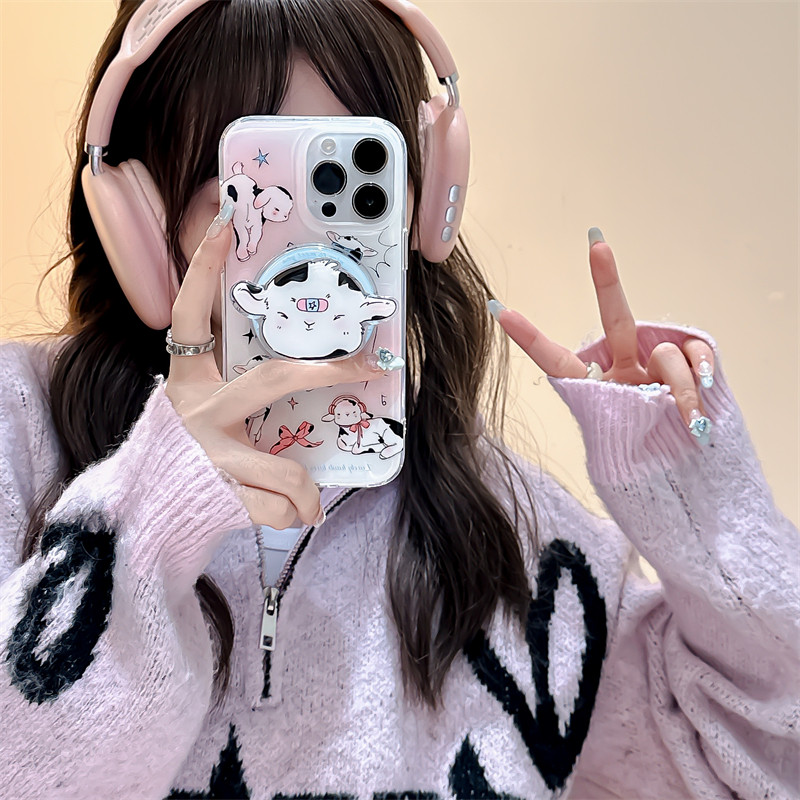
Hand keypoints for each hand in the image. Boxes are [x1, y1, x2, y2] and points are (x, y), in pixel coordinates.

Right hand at [165, 210, 386, 527]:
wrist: (145, 519)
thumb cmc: (185, 458)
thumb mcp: (202, 412)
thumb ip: (236, 391)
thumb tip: (301, 371)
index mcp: (187, 383)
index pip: (190, 316)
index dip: (204, 270)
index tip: (223, 223)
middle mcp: (195, 413)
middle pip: (274, 380)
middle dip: (328, 373)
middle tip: (364, 367)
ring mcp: (207, 456)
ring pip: (286, 471)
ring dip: (306, 493)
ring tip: (311, 503)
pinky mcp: (218, 497)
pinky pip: (277, 507)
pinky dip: (291, 516)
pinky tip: (288, 517)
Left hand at [489, 228, 714, 443]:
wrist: (684, 469)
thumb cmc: (644, 456)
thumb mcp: (624, 443)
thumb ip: (641, 412)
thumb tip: (678, 386)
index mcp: (593, 387)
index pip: (556, 359)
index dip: (530, 337)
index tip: (499, 310)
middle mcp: (623, 368)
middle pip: (615, 318)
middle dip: (607, 280)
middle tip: (597, 244)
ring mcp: (656, 364)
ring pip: (668, 357)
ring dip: (681, 389)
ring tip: (686, 419)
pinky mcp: (691, 362)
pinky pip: (696, 353)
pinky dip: (703, 372)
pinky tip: (705, 389)